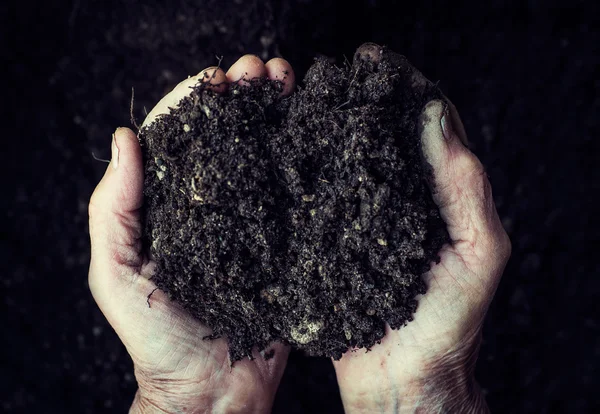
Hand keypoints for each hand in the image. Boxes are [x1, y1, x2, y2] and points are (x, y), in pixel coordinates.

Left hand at [88, 55, 294, 413]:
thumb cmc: (156, 337)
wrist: (212, 389)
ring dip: (275, 117)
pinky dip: (303, 160)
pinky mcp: (282, 243)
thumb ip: (114, 210)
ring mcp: (250, 222)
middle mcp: (210, 208)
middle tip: (263, 70)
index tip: (219, 76)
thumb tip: (124, 139)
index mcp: (167, 208)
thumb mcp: (117, 274)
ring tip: (291, 84)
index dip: (198, 102)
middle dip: (244, 99)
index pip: (180, 139)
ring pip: (263, 157)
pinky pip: (292, 195)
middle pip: (227, 140)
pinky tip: (315, 133)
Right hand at [333, 49, 510, 412]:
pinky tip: (290, 145)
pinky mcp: (333, 239)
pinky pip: (321, 194)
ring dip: (332, 124)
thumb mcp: (477, 250)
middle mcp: (402, 198)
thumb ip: (463, 185)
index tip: (377, 63)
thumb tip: (433, 116)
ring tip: (309, 96)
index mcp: (442, 194)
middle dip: (364, 98)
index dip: (406, 88)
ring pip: (349, 158)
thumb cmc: (448, 321)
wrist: (402, 376)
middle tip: (339, 71)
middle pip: (385, 134)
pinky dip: (309, 166)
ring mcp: (364, 216)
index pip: (429, 124)